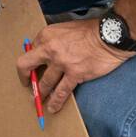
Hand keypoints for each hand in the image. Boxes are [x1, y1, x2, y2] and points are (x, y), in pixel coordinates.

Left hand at [17, 20, 134, 113]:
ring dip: (40, 93)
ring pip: (44, 82)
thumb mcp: (66, 28)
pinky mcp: (75, 74)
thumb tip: (45, 53)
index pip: (30, 50)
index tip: (32, 67)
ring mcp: (62, 63)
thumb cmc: (91, 31)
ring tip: (39, 99)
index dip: (31, 60)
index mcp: (47, 35)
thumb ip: (53, 40)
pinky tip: (52, 108)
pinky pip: (61, 92)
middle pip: (25, 65)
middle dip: (24, 77)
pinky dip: (55, 102)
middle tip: (27, 84)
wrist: (111, 35)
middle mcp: (50, 49)